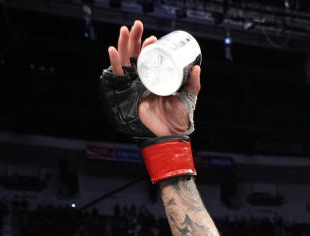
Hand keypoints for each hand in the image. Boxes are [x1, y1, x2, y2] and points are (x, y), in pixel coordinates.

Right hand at [101, 20, 200, 141]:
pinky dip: (114, 63)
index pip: (149, 58)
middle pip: (134, 55)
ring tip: (126, 30)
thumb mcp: (189, 97)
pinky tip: (113, 50)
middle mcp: (142, 81)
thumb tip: (196, 67)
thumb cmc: (179, 119)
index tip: (154, 39)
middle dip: (135, 38)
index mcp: (155, 79)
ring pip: (125, 61)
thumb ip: (193, 84)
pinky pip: (118, 76)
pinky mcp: (127, 94)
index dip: (148, 46)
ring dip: (124, 44)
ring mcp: (133, 86)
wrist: (171, 136)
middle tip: (138, 26)